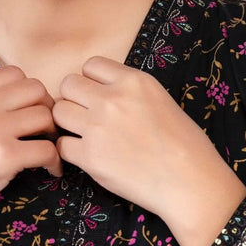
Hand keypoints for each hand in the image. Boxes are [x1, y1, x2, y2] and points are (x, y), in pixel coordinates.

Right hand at [0, 66, 61, 245]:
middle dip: (46, 107)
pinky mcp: (5, 157)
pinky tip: (50, 171)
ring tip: (48, 151)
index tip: (29, 113)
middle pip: (35, 88)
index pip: (13, 74)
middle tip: (45, 131)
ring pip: (45, 116)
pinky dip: (54, 161)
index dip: (28, 93)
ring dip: (52, 133)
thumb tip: (5, 110)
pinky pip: (47, 150)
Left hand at [53, 56, 245, 245]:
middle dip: (73, 100)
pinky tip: (84, 157)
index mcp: (133, 80)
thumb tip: (102, 92)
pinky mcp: (90, 157)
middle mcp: (112, 99)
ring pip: (58, 112)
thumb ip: (129, 91)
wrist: (188, 180)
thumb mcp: (159, 99)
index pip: (90, 65)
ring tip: (82, 137)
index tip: (97, 98)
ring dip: (66, 124)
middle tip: (84, 118)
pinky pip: (61, 146)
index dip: (90, 82)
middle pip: (68, 85)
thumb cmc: (182, 145)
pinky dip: (68, 152)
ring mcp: (98, 127)